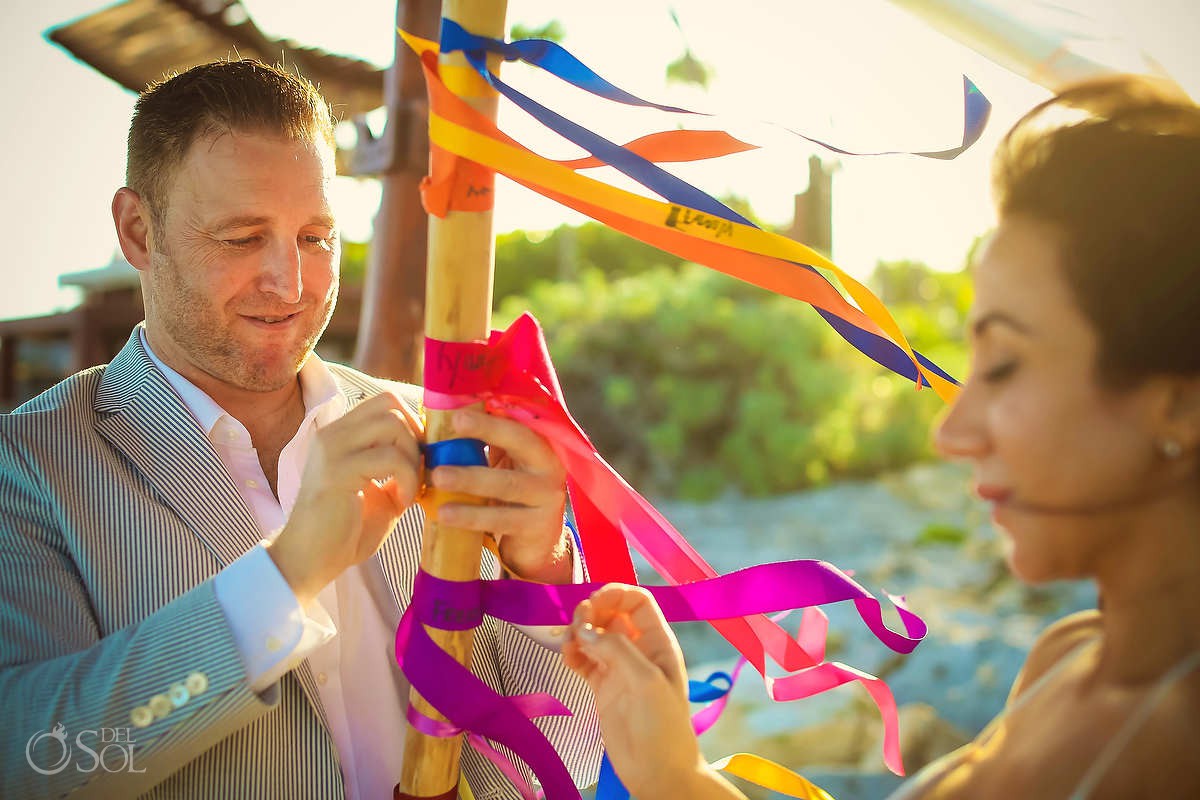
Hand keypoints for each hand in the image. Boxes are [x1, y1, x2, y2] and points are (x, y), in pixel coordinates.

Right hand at [267, 391, 422, 604]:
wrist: (310, 562)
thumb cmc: (346, 530)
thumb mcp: (382, 492)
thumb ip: (401, 468)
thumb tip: (435, 453)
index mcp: (340, 435)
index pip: (384, 402)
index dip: (412, 423)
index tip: (422, 458)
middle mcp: (332, 434)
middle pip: (390, 404)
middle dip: (416, 436)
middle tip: (420, 472)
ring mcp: (332, 449)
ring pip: (393, 424)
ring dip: (413, 457)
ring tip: (410, 489)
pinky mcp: (337, 471)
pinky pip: (391, 457)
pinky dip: (408, 478)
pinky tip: (403, 503)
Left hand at [428, 408, 570, 583]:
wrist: (538, 543)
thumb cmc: (513, 495)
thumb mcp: (506, 464)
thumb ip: (487, 442)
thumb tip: (443, 418)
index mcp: (541, 445)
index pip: (518, 422)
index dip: (493, 415)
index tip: (463, 409)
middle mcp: (549, 466)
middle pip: (522, 442)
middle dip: (489, 429)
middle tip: (456, 423)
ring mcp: (547, 497)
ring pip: (506, 484)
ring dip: (470, 479)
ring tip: (438, 477)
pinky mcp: (536, 526)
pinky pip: (500, 519)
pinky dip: (471, 516)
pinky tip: (445, 515)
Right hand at [563, 584, 723, 798]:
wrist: (658, 773)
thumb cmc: (662, 726)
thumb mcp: (646, 681)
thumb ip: (617, 649)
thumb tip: (586, 630)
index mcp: (658, 643)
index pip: (638, 602)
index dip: (616, 594)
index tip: (592, 600)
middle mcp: (639, 651)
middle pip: (612, 615)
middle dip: (593, 612)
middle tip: (578, 625)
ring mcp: (619, 669)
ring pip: (595, 636)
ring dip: (579, 632)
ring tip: (570, 643)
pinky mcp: (603, 688)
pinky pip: (584, 660)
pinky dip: (573, 653)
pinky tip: (568, 657)